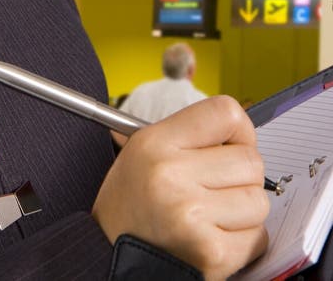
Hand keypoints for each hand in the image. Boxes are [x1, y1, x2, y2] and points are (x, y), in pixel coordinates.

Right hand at [92, 95, 268, 280]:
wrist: (111, 257)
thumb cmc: (132, 203)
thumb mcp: (142, 151)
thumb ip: (190, 135)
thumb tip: (241, 130)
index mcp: (155, 143)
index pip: (225, 113)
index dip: (240, 130)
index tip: (233, 145)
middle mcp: (171, 175)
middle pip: (251, 161)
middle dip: (242, 176)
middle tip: (217, 188)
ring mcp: (191, 215)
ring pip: (258, 201)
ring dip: (245, 211)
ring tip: (214, 216)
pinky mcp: (210, 253)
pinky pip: (258, 238)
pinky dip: (244, 241)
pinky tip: (215, 238)